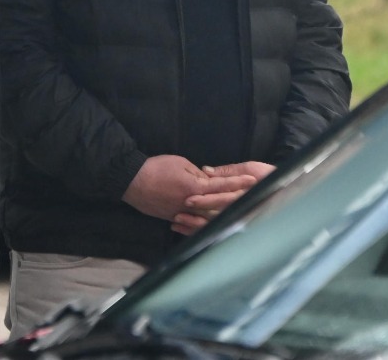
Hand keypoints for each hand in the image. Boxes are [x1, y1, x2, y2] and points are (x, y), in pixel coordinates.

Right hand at [123, 155, 254, 222]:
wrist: (133, 182)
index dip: (238, 183)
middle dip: (236, 202)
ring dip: (223, 215)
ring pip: (207, 218)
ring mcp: (183, 214)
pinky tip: (214, 223)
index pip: (222, 186)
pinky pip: (193, 223)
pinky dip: (204, 222)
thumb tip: (209, 181)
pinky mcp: (174, 219)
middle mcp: (192, 204)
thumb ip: (199, 174)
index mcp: (195, 188)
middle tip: (253, 199)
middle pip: (219, 206)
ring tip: (237, 213)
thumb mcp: (181, 163)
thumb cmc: (157, 168)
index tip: (253, 181)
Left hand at [171, 161, 273, 233]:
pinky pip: (216, 231)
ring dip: (193, 226)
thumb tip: (206, 171)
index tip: (189, 199)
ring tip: (176, 224)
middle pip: (215, 215)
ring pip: (214, 226)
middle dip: (195, 216)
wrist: (287, 193)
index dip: (205, 200)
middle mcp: (241, 210)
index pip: (221, 198)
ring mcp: (238, 220)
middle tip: (177, 214)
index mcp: (243, 195)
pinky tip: (184, 231)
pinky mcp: (236, 225)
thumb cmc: (269, 177)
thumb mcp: (251, 169)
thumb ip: (229, 172)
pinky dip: (198, 231)